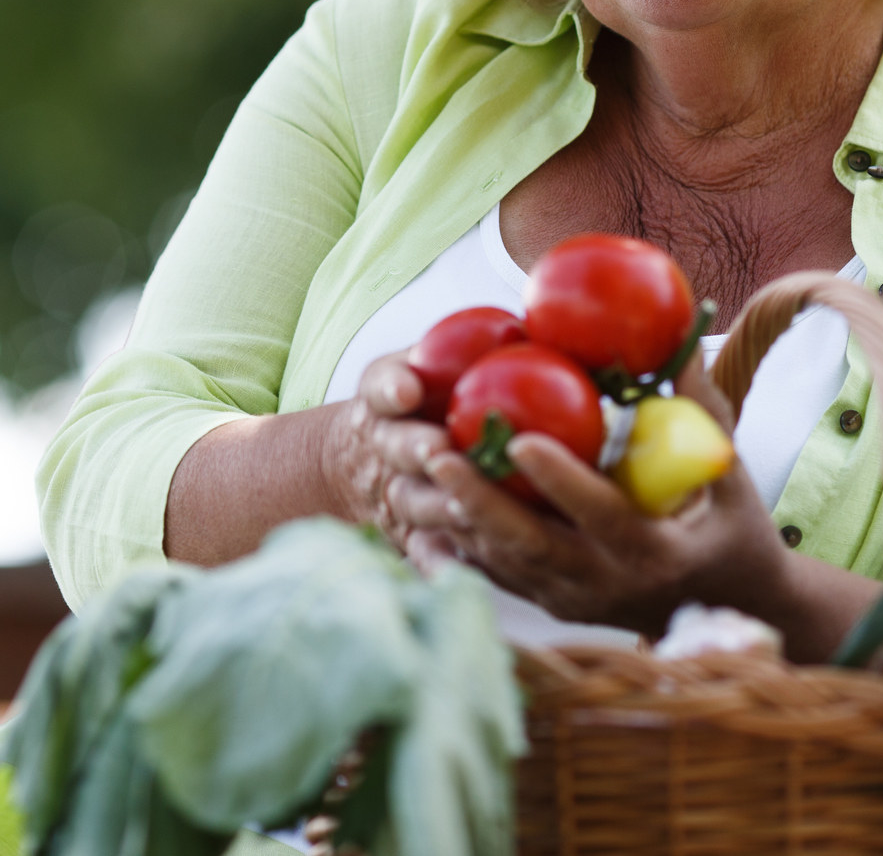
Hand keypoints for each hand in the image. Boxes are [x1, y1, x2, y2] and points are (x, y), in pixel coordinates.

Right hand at [323, 349, 452, 554]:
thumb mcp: (413, 366)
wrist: (357, 463)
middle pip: (397, 446)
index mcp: (383, 400)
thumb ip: (455, 348)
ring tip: (460, 507)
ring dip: (434, 505)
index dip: (391, 387)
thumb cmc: (412, 399)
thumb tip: (525, 310)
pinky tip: (454, 573)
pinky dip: (434, 563)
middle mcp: (384, 445)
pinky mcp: (409, 536)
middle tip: (436, 448)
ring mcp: (395, 494)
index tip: (406, 389)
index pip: (381, 387)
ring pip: (412, 500)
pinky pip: (421, 551)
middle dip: (414, 447)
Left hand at [400, 355, 789, 634]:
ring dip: (460, 519)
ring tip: (422, 469)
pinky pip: (499, 577)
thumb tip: (678, 333)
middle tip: (436, 454)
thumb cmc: (732, 523)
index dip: (561, 480)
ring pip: (505, 564)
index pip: (600, 514)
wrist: (731, 603)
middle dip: (480, 502)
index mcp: (655, 551)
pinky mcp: (554, 607)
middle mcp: (609, 586)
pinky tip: (426, 509)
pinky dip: (462, 545)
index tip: (521, 440)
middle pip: (531, 547)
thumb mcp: (726, 467)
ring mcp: (576, 602)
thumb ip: (696, 404)